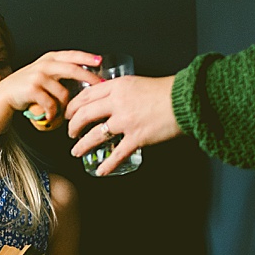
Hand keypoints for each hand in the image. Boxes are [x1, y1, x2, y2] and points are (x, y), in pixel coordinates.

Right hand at [0, 51, 104, 128]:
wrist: (4, 96)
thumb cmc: (26, 86)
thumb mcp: (43, 72)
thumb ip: (59, 71)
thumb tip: (84, 76)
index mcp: (49, 58)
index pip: (72, 55)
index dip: (87, 57)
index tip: (100, 61)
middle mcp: (44, 65)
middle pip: (73, 70)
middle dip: (89, 79)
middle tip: (98, 87)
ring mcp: (38, 76)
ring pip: (63, 93)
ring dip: (65, 106)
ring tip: (62, 113)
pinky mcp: (33, 89)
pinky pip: (51, 104)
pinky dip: (53, 113)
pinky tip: (50, 116)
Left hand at [65, 74, 180, 175]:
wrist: (186, 100)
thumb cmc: (165, 91)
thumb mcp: (136, 83)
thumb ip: (119, 91)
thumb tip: (104, 100)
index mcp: (117, 87)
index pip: (85, 96)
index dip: (73, 106)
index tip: (68, 113)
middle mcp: (118, 103)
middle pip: (84, 115)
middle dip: (72, 126)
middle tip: (70, 132)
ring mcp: (126, 121)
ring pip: (94, 135)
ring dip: (82, 145)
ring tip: (76, 151)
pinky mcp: (137, 137)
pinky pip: (117, 154)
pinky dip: (107, 165)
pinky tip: (100, 171)